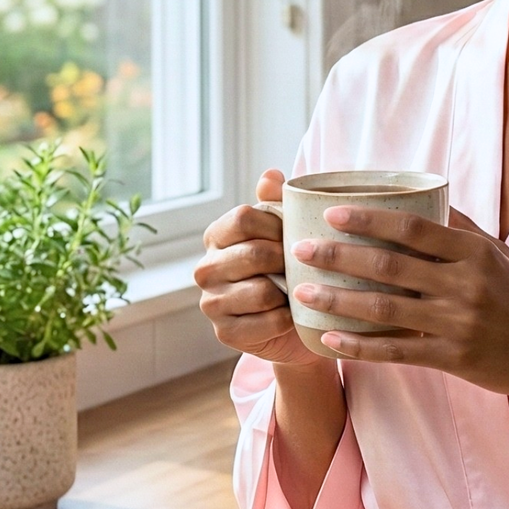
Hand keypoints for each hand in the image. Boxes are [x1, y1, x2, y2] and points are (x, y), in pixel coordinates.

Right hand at [196, 170, 322, 366]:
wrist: (296, 323)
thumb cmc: (288, 268)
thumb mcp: (283, 232)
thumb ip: (275, 202)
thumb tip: (271, 175)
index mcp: (216, 236)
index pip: (243, 217)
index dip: (276, 224)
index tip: (293, 233)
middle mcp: (206, 268)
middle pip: (254, 253)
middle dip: (286, 259)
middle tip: (303, 265)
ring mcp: (211, 303)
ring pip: (261, 291)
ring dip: (288, 291)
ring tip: (298, 290)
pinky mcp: (225, 333)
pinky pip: (268, 321)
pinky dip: (287, 318)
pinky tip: (292, 315)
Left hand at [288, 205, 508, 410]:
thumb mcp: (502, 256)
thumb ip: (464, 229)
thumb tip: (428, 195)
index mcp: (475, 252)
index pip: (412, 227)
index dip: (368, 218)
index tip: (331, 213)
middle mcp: (464, 284)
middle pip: (389, 265)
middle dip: (339, 255)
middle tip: (300, 249)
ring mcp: (457, 322)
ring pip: (385, 309)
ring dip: (338, 300)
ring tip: (302, 291)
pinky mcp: (453, 357)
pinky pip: (396, 351)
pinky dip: (359, 346)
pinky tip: (329, 339)